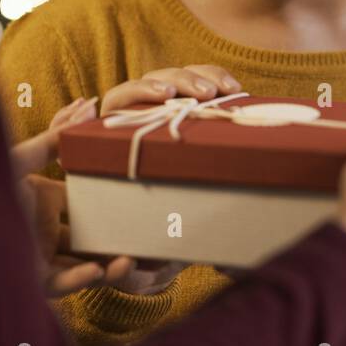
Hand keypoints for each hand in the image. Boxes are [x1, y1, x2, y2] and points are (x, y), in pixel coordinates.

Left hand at [9, 97, 138, 296]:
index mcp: (45, 199)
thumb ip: (53, 139)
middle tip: (147, 238)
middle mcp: (45, 229)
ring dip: (108, 265)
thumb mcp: (19, 157)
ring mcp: (39, 255)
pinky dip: (80, 278)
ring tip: (129, 260)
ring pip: (83, 263)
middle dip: (119, 240)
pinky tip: (97, 270)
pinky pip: (62, 283)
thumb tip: (88, 109)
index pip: (87, 201)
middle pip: (92, 236)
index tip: (138, 198)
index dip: (112, 203)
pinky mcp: (28, 280)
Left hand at [93, 65, 242, 291]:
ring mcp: (164, 112)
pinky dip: (216, 79)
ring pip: (174, 78)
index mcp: (112, 150)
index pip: (115, 106)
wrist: (183, 241)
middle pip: (146, 84)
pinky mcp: (193, 108)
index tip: (165, 97)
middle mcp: (135, 124)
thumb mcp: (140, 263)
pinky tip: (234, 89)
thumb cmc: (157, 250)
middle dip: (173, 81)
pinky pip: (200, 82)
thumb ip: (129, 269)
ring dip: (197, 77)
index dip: (136, 94)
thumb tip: (124, 264)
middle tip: (199, 94)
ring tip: (221, 90)